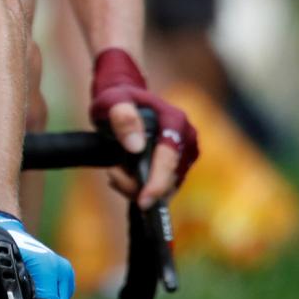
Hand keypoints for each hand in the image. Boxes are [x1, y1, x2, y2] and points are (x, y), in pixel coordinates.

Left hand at [89, 47, 197, 206]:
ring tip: (114, 171)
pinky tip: (122, 175)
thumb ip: (122, 117)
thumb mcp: (112, 101)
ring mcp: (185, 153)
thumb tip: (136, 146)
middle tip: (112, 173)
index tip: (143, 199)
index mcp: (175, 120)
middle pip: (169, 177)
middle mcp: (187, 138)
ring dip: (136, 186)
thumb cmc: (117, 99)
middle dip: (139, 185)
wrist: (123, 101)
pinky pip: (162, 185)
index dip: (157, 182)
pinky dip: (140, 186)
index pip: (169, 157)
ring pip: (166, 186)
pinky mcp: (178, 165)